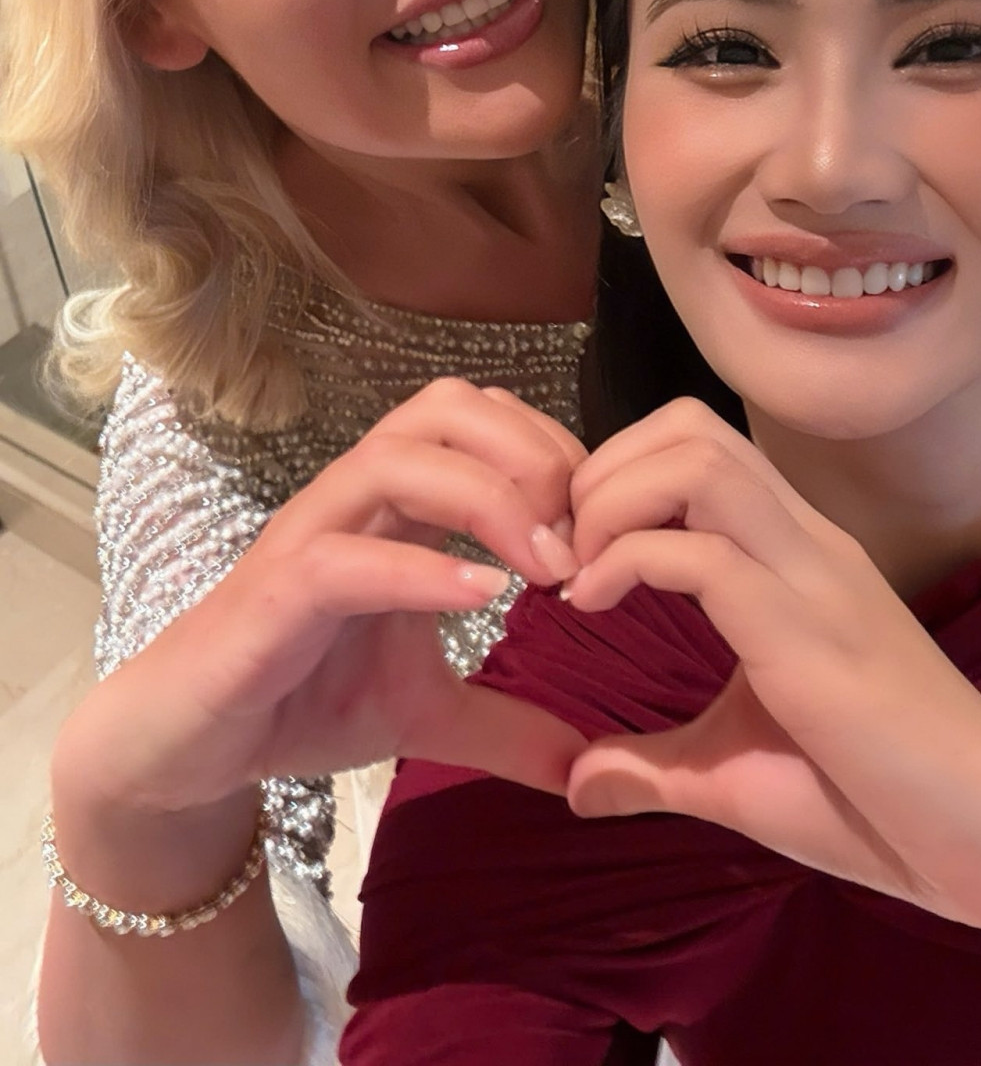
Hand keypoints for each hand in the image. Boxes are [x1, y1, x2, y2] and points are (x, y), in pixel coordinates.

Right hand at [60, 379, 586, 816]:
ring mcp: (308, 540)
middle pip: (446, 407)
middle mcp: (352, 501)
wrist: (184, 749)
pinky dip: (419, 570)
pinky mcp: (270, 597)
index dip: (554, 452)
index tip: (602, 525)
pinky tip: (482, 599)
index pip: (482, 420)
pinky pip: (345, 560)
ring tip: (548, 569)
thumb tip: (585, 766)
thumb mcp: (426, 714)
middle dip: (531, 452)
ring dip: (489, 500)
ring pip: (397, 460)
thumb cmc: (300, 700)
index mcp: (394, 506)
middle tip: (581, 535)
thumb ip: (506, 725)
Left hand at [563, 399, 980, 938]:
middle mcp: (807, 544)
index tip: (569, 550)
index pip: (698, 444)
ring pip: (698, 460)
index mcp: (796, 557)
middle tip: (562, 549)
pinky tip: (594, 608)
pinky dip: (626, 559)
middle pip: (691, 425)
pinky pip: (704, 551)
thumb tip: (576, 783)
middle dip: (602, 467)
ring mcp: (814, 578)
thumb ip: (656, 767)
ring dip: (613, 498)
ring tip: (579, 572)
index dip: (614, 473)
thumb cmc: (881, 805)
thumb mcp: (738, 775)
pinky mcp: (811, 632)